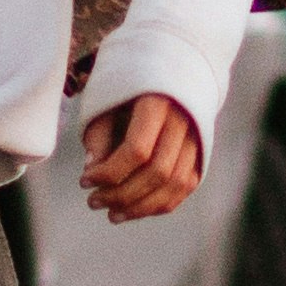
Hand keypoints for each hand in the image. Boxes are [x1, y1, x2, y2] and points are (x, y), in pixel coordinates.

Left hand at [81, 93, 203, 222]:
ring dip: (141, 207)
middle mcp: (184, 121)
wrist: (170, 71)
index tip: (84, 181)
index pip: (137, 149)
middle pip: (157, 171)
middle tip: (93, 202)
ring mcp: (197, 138)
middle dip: (122, 194)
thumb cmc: (129, 88)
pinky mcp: (201, 152)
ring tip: (112, 215)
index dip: (109, 172)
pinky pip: (185, 186)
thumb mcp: (106, 102)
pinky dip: (160, 204)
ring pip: (175, 184)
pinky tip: (134, 210)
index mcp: (158, 102)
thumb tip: (91, 172)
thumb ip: (99, 136)